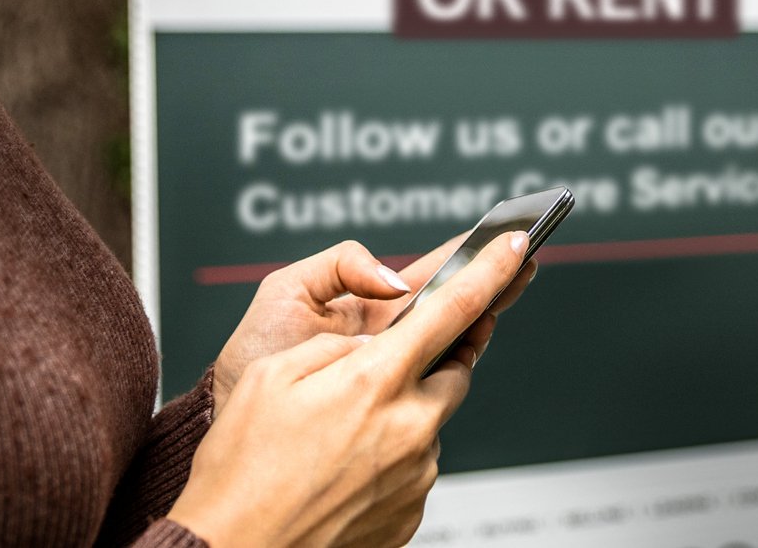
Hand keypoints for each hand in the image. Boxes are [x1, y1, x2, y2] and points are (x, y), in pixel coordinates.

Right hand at [168, 231, 530, 547]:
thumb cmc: (241, 470)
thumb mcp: (272, 376)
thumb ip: (338, 345)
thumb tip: (371, 347)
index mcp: (376, 380)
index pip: (455, 309)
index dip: (492, 270)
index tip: (517, 246)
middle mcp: (409, 427)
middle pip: (455, 368)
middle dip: (435, 356)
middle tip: (390, 361)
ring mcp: (415, 473)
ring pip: (431, 420)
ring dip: (402, 412)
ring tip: (338, 434)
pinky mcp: (411, 510)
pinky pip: (415, 465)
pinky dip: (390, 455)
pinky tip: (342, 468)